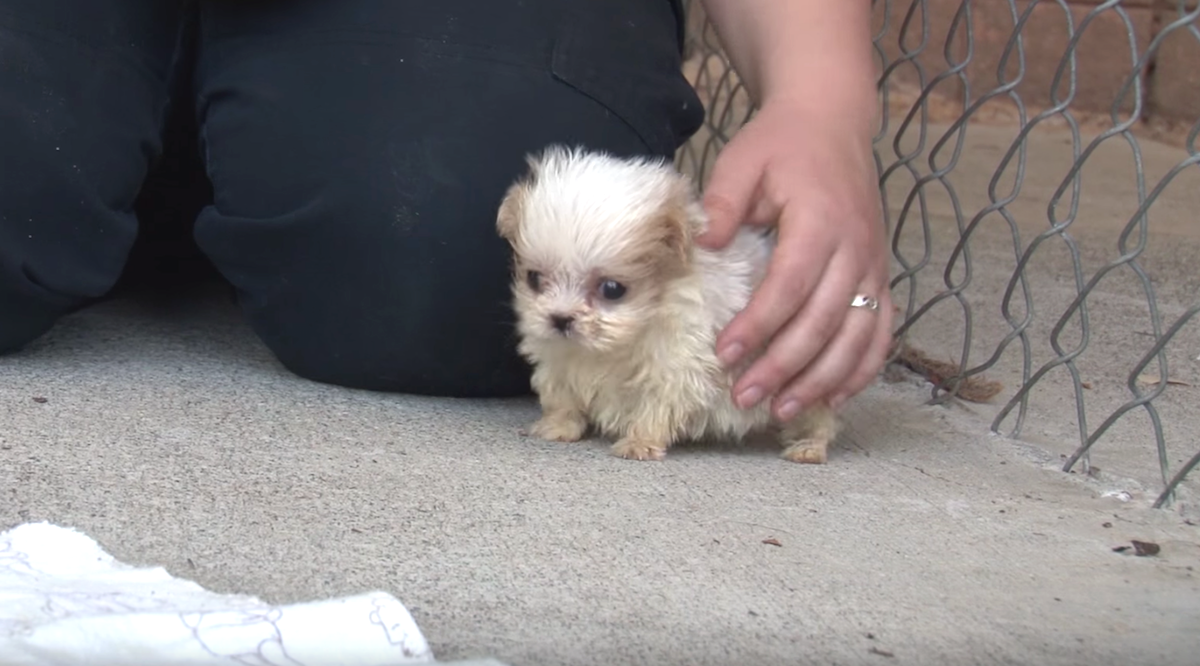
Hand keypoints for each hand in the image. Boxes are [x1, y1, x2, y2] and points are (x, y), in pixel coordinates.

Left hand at [696, 98, 893, 420]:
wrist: (833, 122)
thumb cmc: (780, 145)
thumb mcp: (741, 161)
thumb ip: (722, 202)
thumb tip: (702, 243)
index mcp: (820, 219)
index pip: (790, 285)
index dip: (759, 325)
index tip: (725, 354)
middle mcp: (855, 248)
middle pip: (823, 321)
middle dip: (783, 366)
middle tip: (745, 396)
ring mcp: (873, 266)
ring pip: (857, 337)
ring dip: (822, 379)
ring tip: (784, 410)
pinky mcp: (880, 277)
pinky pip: (880, 333)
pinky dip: (861, 370)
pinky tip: (834, 398)